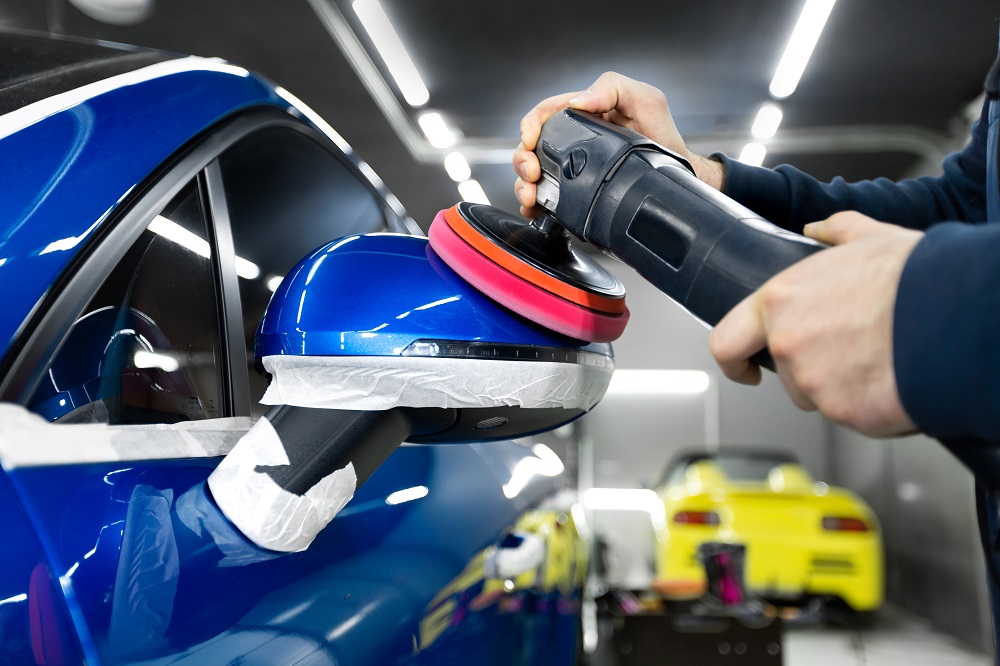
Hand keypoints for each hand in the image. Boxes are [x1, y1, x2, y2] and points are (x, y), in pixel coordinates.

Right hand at [512, 71, 723, 216]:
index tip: (532, 141)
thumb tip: (578, 102)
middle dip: (522, 159)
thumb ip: (613, 89)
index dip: (531, 125)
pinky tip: (534, 208)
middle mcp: (572, 140)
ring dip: (523, 185)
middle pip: (531, 146)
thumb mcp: (646, 101)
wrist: (675, 175)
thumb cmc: (662, 136)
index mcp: (583, 114)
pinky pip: (545, 197)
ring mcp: (571, 167)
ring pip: (532, 174)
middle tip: (532, 174)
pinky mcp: (574, 192)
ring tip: (530, 196)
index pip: (545, 113)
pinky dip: (533, 204)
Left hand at [708, 212, 922, 436]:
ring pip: (818, 396)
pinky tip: (894, 376)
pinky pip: (851, 414)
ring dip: (842, 386)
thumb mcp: (868, 237)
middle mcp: (788, 344)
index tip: (744, 368)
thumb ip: (833, 232)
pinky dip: (870, 403)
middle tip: (849, 351)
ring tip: (880, 356)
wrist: (957, 314)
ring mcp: (814, 383)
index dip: (733, 361)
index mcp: (780, 301)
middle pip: (785, 373)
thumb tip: (817, 230)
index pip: (726, 342)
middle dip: (809, 369)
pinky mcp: (844, 413)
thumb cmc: (915, 277)